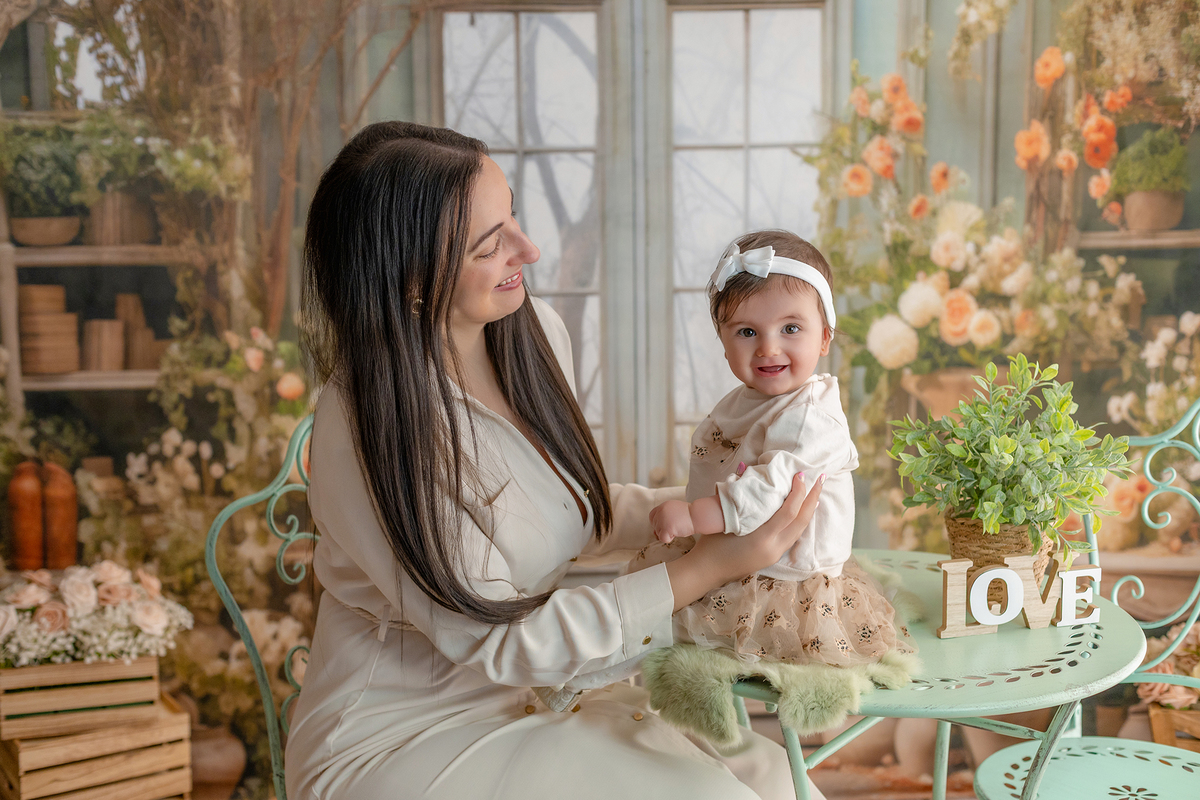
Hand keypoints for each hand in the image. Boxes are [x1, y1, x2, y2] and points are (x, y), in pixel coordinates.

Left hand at [650, 500, 694, 543]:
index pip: (652, 516)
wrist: (698, 515)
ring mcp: (662, 520)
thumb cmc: (689, 515)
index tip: (664, 526)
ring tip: (678, 528)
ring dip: (667, 534)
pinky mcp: (666, 528)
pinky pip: (663, 538)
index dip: (657, 523)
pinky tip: (677, 533)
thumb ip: (664, 516)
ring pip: (658, 533)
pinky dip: (669, 539)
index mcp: (662, 506)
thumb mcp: (674, 511)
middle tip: (675, 527)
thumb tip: (655, 532)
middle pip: (655, 526)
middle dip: (663, 529)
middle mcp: (660, 512)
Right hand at [665, 473, 822, 610]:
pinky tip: (802, 512)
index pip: (789, 513)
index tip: (801, 474)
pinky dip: (800, 521)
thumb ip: (736, 492)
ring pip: (800, 531)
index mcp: (762, 539)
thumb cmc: (711, 544)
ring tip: (815, 493)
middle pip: (801, 521)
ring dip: (809, 510)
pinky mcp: (773, 557)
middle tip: (820, 478)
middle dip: (812, 498)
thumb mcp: (722, 516)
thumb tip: (744, 467)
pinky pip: (793, 536)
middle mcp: (773, 548)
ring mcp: (775, 555)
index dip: (798, 492)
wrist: (706, 572)